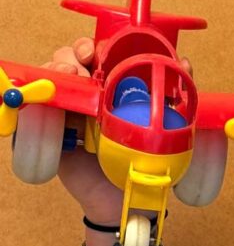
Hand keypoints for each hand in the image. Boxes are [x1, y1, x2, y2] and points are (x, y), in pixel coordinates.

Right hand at [42, 38, 192, 225]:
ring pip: (55, 75)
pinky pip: (37, 108)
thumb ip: (178, 99)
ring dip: (59, 67)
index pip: (104, 54)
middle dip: (75, 53)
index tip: (99, 51)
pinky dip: (37, 99)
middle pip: (75, 58)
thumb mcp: (170, 130)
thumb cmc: (148, 161)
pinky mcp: (54, 129)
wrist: (127, 200)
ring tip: (69, 75)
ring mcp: (72, 109)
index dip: (98, 45)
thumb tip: (185, 63)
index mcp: (119, 86)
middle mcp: (93, 93)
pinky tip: (47, 99)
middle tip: (85, 63)